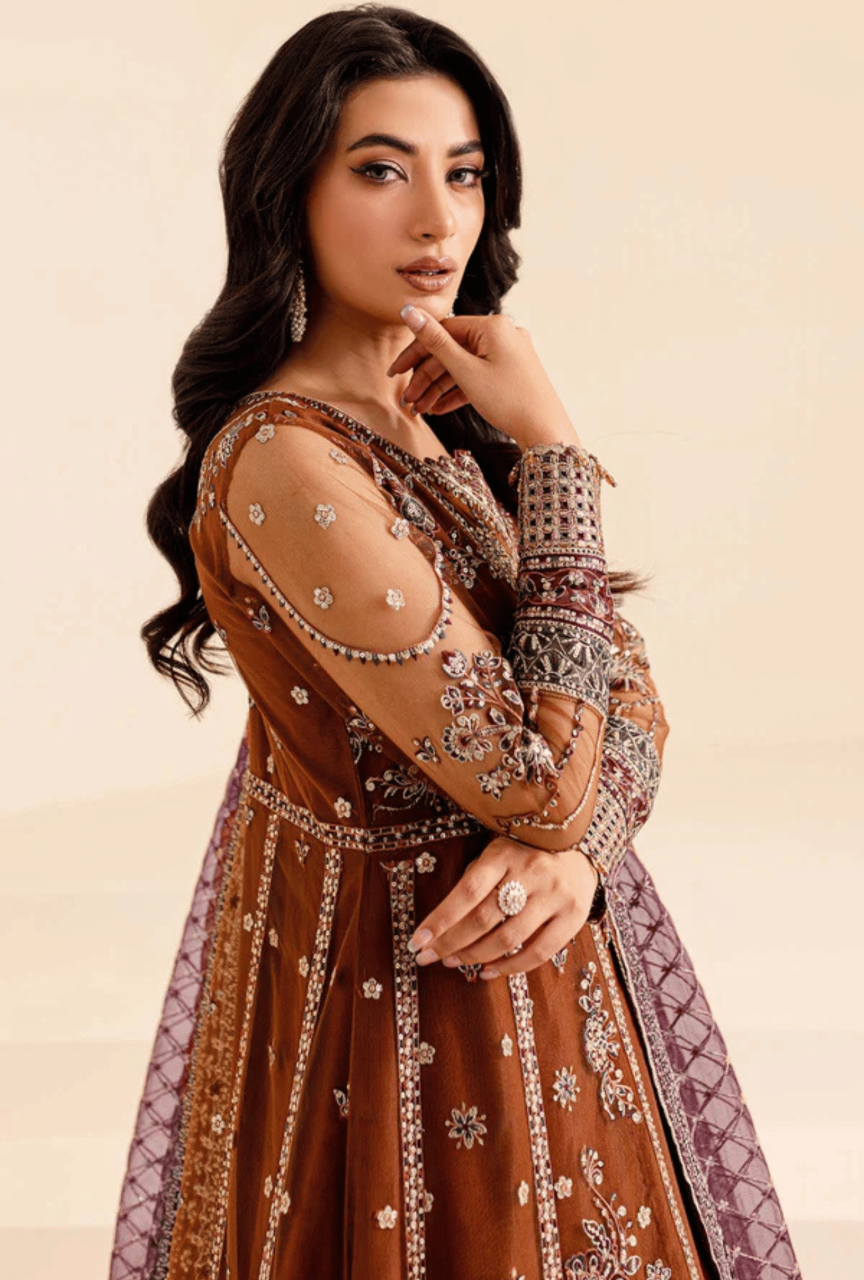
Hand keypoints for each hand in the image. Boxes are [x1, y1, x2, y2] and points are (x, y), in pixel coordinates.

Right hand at [386, 306, 582, 451]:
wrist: (546, 431)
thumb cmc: (509, 400)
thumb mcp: (466, 371)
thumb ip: (436, 342)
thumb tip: (410, 311)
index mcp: (492, 326)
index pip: (443, 331)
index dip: (416, 352)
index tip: (396, 372)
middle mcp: (502, 334)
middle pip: (452, 351)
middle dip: (426, 377)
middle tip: (407, 399)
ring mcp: (508, 354)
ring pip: (463, 367)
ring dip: (439, 388)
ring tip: (420, 409)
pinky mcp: (511, 373)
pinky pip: (478, 377)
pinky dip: (459, 391)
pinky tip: (439, 408)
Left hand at [406, 835, 599, 979]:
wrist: (581, 849)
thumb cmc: (525, 855)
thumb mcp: (497, 854)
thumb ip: (476, 880)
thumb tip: (441, 922)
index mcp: (504, 854)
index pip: (467, 891)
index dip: (440, 918)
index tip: (416, 940)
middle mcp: (531, 873)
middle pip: (484, 918)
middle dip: (451, 942)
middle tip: (428, 957)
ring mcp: (554, 895)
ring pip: (509, 937)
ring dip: (476, 956)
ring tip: (454, 963)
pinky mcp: (573, 916)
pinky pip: (539, 952)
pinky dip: (509, 967)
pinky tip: (487, 972)